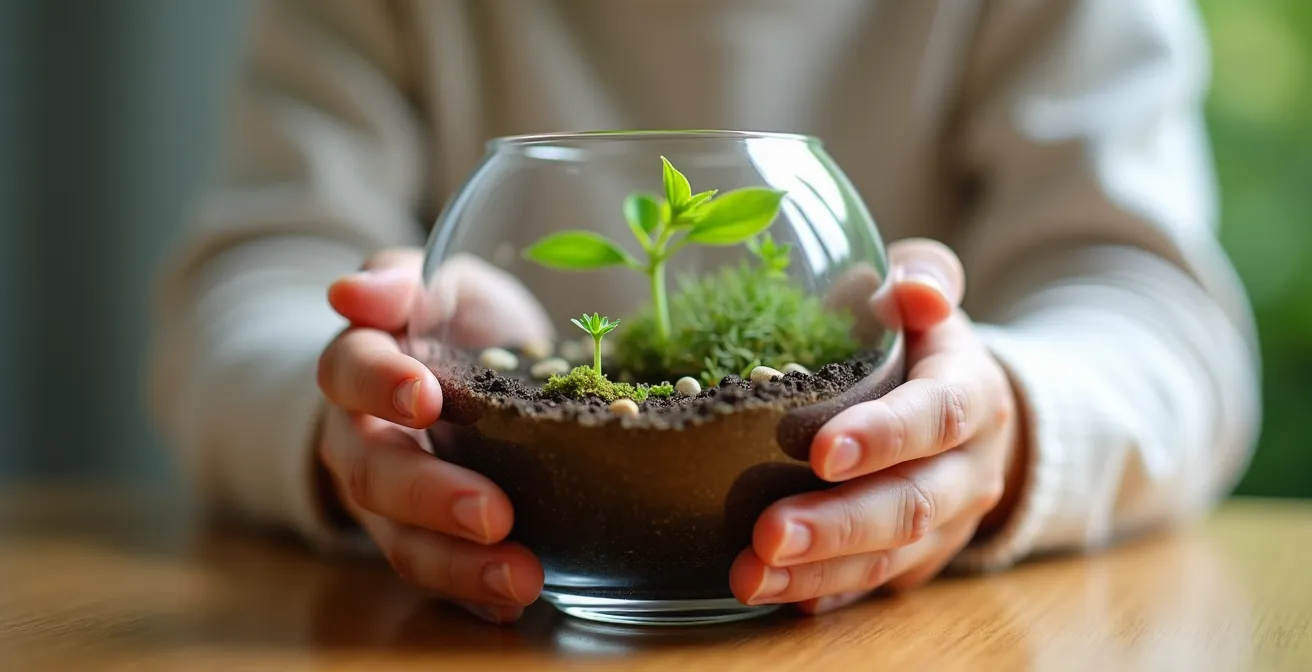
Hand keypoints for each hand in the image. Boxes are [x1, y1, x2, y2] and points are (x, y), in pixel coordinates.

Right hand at [315, 248, 551, 624]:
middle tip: (492, 513)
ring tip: (521, 577)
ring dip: (459, 565)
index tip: (425, 398)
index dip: (382, 386)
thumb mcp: (437, 283)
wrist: (465, 375)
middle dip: (431, 497)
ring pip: (403, 541)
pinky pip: (441, 576)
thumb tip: (350, 290)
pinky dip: (474, 596)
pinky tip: (512, 605)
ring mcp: (388, 502)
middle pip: (375, 473)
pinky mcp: (424, 542)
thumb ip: (400, 281)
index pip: (350, 373)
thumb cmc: (452, 323)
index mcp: (357, 367)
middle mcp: (361, 440)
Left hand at [730, 238, 1027, 613]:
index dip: (885, 436)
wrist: (969, 406)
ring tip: (751, 576)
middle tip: (769, 533)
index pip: (937, 415)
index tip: (820, 450)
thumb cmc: (922, 338)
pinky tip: (777, 597)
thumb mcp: (925, 294)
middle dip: (839, 524)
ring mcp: (948, 522)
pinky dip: (826, 594)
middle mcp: (969, 466)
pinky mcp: (920, 559)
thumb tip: (913, 289)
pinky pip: (875, 587)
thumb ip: (922, 278)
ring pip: (890, 557)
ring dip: (819, 571)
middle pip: (912, 504)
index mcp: (972, 392)